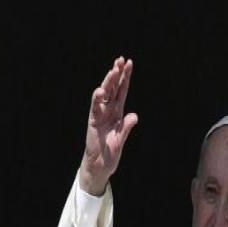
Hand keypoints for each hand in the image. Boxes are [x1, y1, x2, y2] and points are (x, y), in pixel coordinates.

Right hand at [79, 56, 138, 195]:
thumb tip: (134, 116)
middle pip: (113, 89)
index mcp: (117, 113)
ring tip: (113, 69)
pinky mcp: (93, 121)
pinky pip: (94, 107)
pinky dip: (97, 99)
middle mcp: (108, 111)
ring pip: (104, 94)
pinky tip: (101, 90)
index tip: (129, 64)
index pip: (122, 91)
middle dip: (117, 74)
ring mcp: (100, 115)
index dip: (125, 78)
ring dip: (108, 82)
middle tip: (121, 60)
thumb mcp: (121, 139)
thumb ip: (126, 127)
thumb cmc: (110, 153)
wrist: (100, 165)